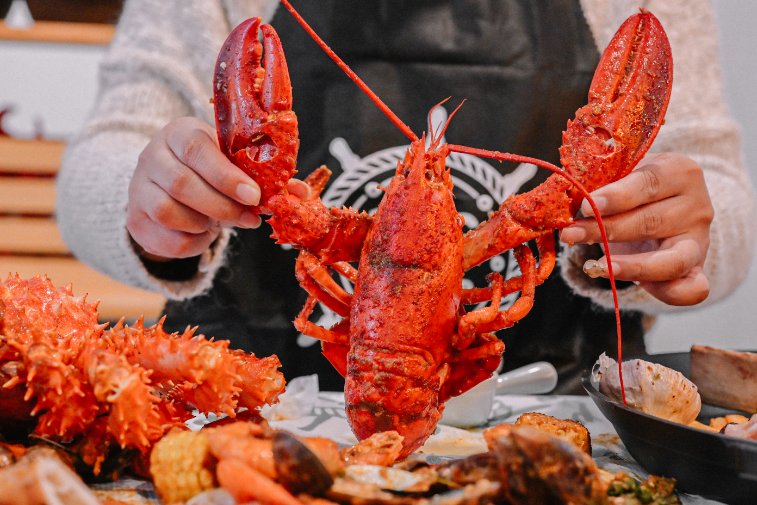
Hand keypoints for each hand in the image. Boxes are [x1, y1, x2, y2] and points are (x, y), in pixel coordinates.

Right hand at [127, 117, 262, 259]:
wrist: (170, 184)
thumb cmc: (210, 170)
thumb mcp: (234, 163)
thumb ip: (265, 177)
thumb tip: (300, 192)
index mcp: (181, 133)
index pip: (198, 150)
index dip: (227, 176)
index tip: (253, 196)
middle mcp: (153, 155)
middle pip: (182, 184)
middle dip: (222, 206)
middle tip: (248, 217)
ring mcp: (138, 188)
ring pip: (169, 212)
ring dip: (204, 223)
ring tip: (221, 221)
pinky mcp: (135, 218)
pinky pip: (166, 239)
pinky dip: (193, 243)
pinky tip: (204, 233)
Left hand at [559, 153, 712, 305]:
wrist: (666, 206)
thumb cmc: (637, 190)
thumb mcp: (622, 176)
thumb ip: (602, 186)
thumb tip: (572, 202)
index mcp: (680, 172)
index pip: (649, 183)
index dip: (617, 197)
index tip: (587, 207)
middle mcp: (697, 206)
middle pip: (651, 222)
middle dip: (606, 231)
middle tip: (571, 234)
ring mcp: (699, 241)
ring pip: (670, 260)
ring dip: (627, 266)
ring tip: (594, 266)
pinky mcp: (697, 269)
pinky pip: (692, 289)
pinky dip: (667, 294)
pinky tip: (635, 287)